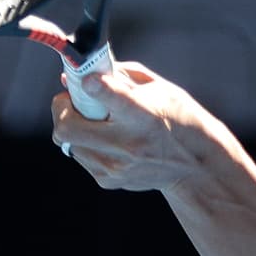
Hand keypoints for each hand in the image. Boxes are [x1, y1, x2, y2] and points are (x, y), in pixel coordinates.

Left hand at [52, 62, 217, 193]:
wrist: (195, 166)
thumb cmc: (177, 118)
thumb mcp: (158, 88)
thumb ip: (118, 76)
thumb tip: (81, 75)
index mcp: (144, 115)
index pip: (111, 98)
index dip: (91, 84)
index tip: (86, 78)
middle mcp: (128, 144)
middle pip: (67, 127)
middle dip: (60, 108)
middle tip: (71, 100)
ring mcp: (116, 166)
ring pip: (67, 141)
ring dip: (73, 125)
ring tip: (95, 120)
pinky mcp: (108, 180)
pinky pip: (79, 155)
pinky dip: (84, 142)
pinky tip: (105, 139)